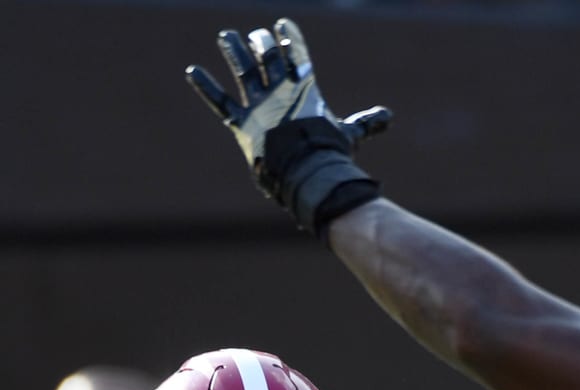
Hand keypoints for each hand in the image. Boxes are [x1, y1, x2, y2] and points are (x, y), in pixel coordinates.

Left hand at [186, 19, 391, 232]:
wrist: (310, 174)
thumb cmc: (331, 155)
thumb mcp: (349, 134)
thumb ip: (365, 123)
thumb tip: (387, 116)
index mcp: (304, 89)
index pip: (297, 54)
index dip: (290, 38)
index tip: (284, 26)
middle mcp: (279, 90)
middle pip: (268, 56)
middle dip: (263, 43)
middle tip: (259, 37)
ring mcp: (259, 105)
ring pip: (244, 69)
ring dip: (235, 50)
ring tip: (227, 37)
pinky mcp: (242, 123)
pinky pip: (220, 101)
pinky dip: (205, 86)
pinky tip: (192, 71)